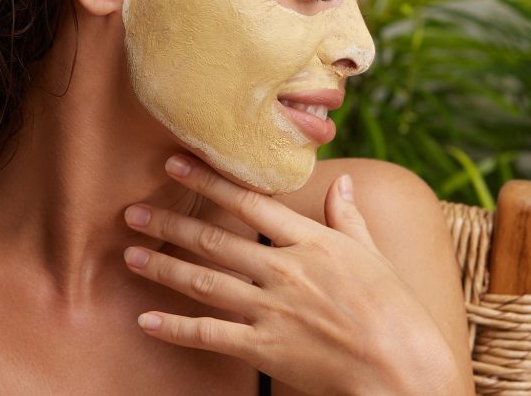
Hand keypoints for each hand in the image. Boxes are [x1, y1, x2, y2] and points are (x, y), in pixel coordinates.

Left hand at [122, 154, 463, 395]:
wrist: (401, 366)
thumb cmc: (395, 309)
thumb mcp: (374, 254)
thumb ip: (350, 218)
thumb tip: (344, 182)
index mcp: (311, 241)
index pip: (250, 201)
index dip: (209, 181)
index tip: (177, 163)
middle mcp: (285, 270)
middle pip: (215, 240)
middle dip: (169, 223)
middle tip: (132, 211)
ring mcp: (272, 309)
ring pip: (205, 282)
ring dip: (163, 267)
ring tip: (129, 255)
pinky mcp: (265, 348)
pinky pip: (210, 335)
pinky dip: (176, 328)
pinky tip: (147, 321)